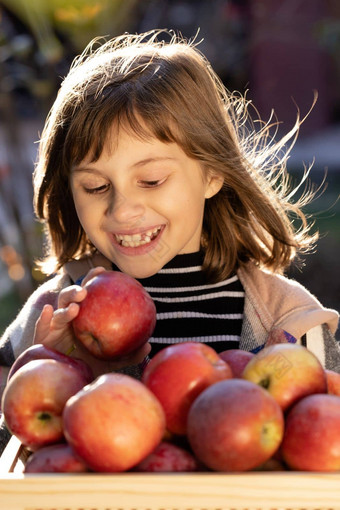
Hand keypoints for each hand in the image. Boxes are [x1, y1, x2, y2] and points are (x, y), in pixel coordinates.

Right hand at [33, 266, 150, 375]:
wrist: (67, 386)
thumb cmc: (88, 368)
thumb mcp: (110, 361)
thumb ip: (128, 354)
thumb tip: (149, 345)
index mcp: (82, 318)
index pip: (86, 295)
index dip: (91, 280)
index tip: (101, 270)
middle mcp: (67, 320)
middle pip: (69, 298)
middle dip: (76, 290)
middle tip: (86, 291)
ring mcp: (53, 328)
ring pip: (57, 310)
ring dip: (65, 305)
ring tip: (75, 306)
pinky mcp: (41, 341)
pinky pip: (41, 328)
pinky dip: (44, 318)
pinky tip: (49, 311)